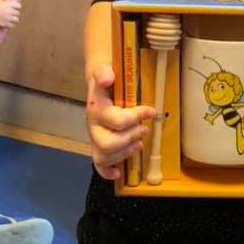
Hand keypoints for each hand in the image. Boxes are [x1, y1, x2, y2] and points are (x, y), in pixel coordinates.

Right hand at [0, 0, 20, 28]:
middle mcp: (10, 11)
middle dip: (15, 13)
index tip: (15, 8)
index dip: (17, 7)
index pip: (18, 5)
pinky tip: (8, 24)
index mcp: (8, 5)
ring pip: (16, 19)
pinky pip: (12, 25)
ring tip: (11, 20)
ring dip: (14, 19)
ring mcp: (9, 18)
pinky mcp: (6, 24)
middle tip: (11, 14)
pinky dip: (10, 25)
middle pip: (18, 13)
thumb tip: (1, 1)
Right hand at [86, 62, 154, 179]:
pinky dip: (108, 172)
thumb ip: (104, 72)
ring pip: (105, 156)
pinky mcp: (97, 147)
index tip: (151, 110)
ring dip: (126, 152)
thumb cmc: (107, 79)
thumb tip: (108, 77)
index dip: (135, 117)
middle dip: (131, 138)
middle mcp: (92, 125)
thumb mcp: (105, 69)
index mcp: (95, 107)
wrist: (100, 85)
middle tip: (144, 129)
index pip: (115, 119)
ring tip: (139, 143)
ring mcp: (94, 138)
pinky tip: (119, 173)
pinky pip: (98, 166)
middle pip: (109, 143)